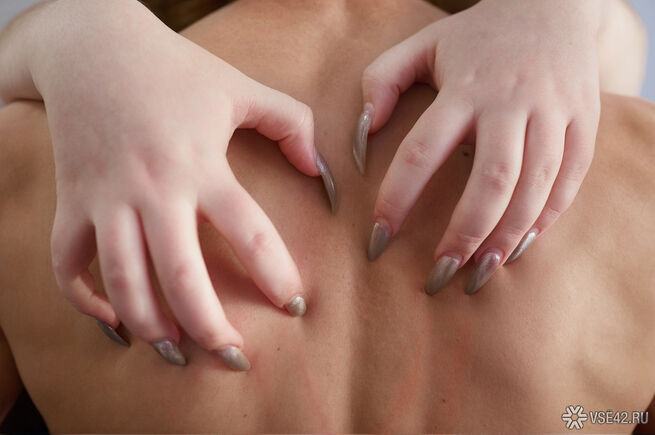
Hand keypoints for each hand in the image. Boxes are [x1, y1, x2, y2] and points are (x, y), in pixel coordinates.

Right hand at [15, 0, 335, 368]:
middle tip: (235, 358)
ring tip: (176, 352)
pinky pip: (66, 265)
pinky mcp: (71, 201)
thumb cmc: (173, 68)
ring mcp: (106, 199)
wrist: (89, 46)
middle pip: (182, 277)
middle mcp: (153, 189)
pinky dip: (84, 300)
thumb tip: (321, 172)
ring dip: (150, 326)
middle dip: (211, 328)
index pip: (250, 232)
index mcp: (201, 164)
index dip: (276, 275)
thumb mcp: (239, 87)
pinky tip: (114, 319)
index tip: (294, 305)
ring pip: (122, 282)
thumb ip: (290, 123)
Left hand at [356, 0, 600, 294]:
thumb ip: (382, 83)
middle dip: (463, 235)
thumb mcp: (421, 45)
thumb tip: (362, 139)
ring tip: (478, 272)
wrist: (554, 5)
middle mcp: (511, 102)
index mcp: (463, 87)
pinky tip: (519, 246)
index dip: (396, 200)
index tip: (378, 239)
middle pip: (490, 181)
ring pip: (535, 187)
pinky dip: (546, 218)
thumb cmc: (476, 36)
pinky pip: (571, 180)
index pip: (421, 152)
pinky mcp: (585, 121)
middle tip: (438, 274)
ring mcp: (553, 113)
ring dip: (506, 237)